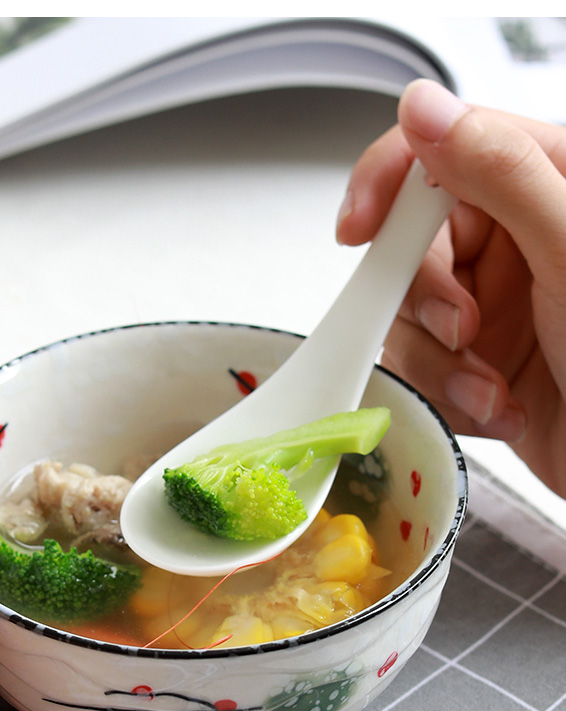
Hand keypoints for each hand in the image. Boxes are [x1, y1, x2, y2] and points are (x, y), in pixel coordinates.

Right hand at [337, 78, 565, 498]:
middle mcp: (513, 240)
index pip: (440, 150)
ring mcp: (492, 303)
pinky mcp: (476, 361)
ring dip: (440, 362)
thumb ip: (499, 173)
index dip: (388, 183)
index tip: (360, 226)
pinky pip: (419, 367)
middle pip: (410, 242)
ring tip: (491, 389)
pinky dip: (449, 394)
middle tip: (462, 329)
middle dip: (425, 297)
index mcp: (546, 186)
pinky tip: (498, 409)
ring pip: (404, 314)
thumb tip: (423, 107)